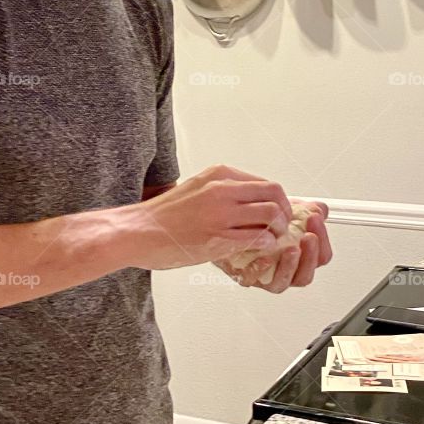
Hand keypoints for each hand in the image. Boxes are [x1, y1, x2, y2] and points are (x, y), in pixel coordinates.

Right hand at [126, 163, 292, 270]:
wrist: (138, 231)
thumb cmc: (164, 215)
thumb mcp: (195, 188)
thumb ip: (223, 190)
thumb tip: (249, 199)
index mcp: (218, 174)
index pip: (264, 182)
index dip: (279, 199)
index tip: (280, 211)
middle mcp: (222, 189)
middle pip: (274, 194)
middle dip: (285, 211)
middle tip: (282, 225)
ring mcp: (221, 214)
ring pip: (271, 215)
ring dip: (278, 229)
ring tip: (272, 239)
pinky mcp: (217, 238)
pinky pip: (257, 238)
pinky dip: (267, 244)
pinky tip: (261, 249)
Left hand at [214, 198, 331, 292]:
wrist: (228, 224)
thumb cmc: (260, 221)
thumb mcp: (285, 211)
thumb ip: (305, 211)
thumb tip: (320, 209)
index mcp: (300, 256)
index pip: (321, 256)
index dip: (323, 240)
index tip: (315, 220)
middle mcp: (285, 269)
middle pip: (306, 274)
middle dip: (311, 255)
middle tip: (309, 237)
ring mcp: (266, 276)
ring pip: (284, 282)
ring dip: (290, 266)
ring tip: (292, 249)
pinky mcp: (246, 276)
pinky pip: (255, 280)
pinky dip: (261, 269)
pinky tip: (265, 257)